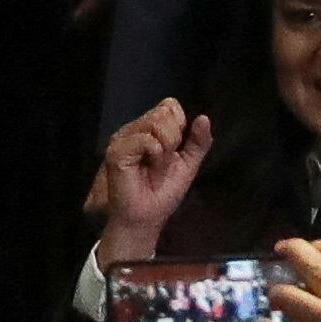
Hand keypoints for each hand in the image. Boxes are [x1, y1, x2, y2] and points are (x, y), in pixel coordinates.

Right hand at [93, 100, 211, 263]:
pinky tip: (147, 167)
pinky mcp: (116, 151)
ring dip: (166, 148)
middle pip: (165, 112)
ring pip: (157, 122)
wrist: (147, 216)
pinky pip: (146, 139)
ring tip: (155, 166)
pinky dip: (155, 153)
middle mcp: (134, 129)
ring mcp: (123, 139)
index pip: (170, 105)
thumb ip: (199, 141)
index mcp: (150, 128)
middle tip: (163, 161)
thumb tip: (204, 118)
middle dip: (174, 139)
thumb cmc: (164, 190)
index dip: (179, 126)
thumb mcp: (189, 163)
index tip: (175, 149)